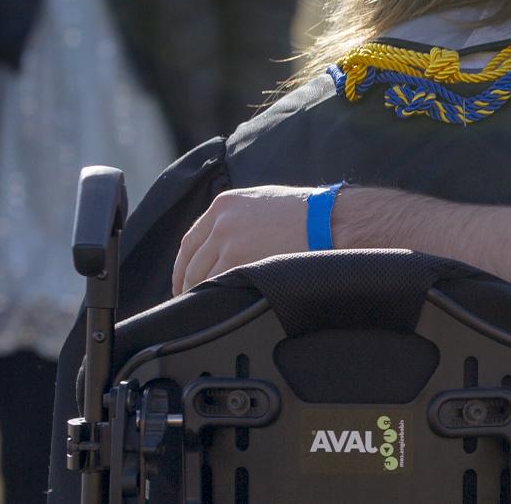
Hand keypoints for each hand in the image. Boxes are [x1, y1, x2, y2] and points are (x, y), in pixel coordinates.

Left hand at [173, 185, 325, 294]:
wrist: (328, 220)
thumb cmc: (307, 214)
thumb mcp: (263, 202)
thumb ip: (238, 219)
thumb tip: (226, 245)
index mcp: (225, 204)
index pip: (191, 240)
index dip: (183, 265)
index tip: (182, 280)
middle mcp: (221, 221)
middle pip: (191, 261)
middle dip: (187, 284)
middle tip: (190, 300)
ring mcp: (229, 241)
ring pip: (200, 276)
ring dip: (199, 293)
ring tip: (205, 307)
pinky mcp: (240, 261)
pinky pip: (217, 285)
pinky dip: (214, 296)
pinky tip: (218, 306)